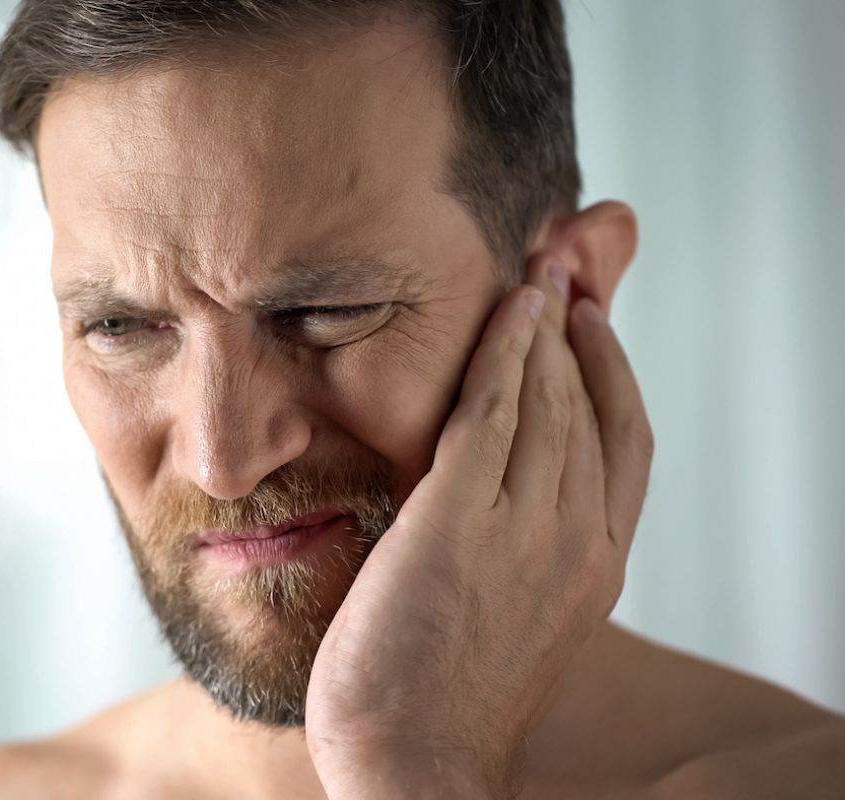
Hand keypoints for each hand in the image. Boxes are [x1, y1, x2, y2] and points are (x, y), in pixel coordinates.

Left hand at [304, 259, 653, 798]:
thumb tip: (500, 498)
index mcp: (596, 567)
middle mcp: (579, 539)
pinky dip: (506, 352)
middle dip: (581, 330)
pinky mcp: (461, 518)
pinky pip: (495, 411)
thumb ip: (519, 548)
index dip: (612, 375)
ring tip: (537, 274)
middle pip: (596, 407)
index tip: (590, 327)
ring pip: (551, 399)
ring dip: (545, 327)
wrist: (412, 760)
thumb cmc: (442, 695)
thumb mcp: (508, 614)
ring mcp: (526, 528)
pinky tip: (506, 313)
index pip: (624, 445)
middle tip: (564, 271)